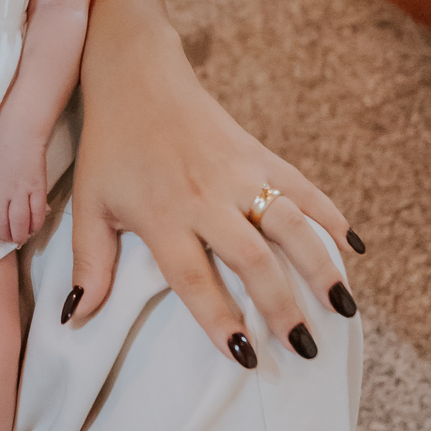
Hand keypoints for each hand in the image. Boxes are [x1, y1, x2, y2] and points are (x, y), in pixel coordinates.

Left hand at [0, 114, 48, 245]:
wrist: (18, 127)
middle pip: (1, 224)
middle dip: (6, 236)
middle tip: (11, 240)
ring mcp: (17, 192)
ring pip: (19, 223)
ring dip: (21, 234)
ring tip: (23, 238)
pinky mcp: (35, 188)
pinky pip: (36, 213)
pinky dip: (37, 223)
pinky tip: (36, 226)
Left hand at [66, 0, 360, 362]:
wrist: (138, 76)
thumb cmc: (110, 147)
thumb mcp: (88, 205)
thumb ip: (89, 264)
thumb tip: (75, 318)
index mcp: (162, 215)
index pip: (194, 277)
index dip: (219, 318)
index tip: (245, 355)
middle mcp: (206, 197)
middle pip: (252, 259)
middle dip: (281, 305)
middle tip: (304, 347)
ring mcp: (239, 174)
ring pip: (289, 225)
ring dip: (319, 267)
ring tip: (343, 309)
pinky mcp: (261, 155)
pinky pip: (304, 190)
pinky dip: (332, 218)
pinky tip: (355, 250)